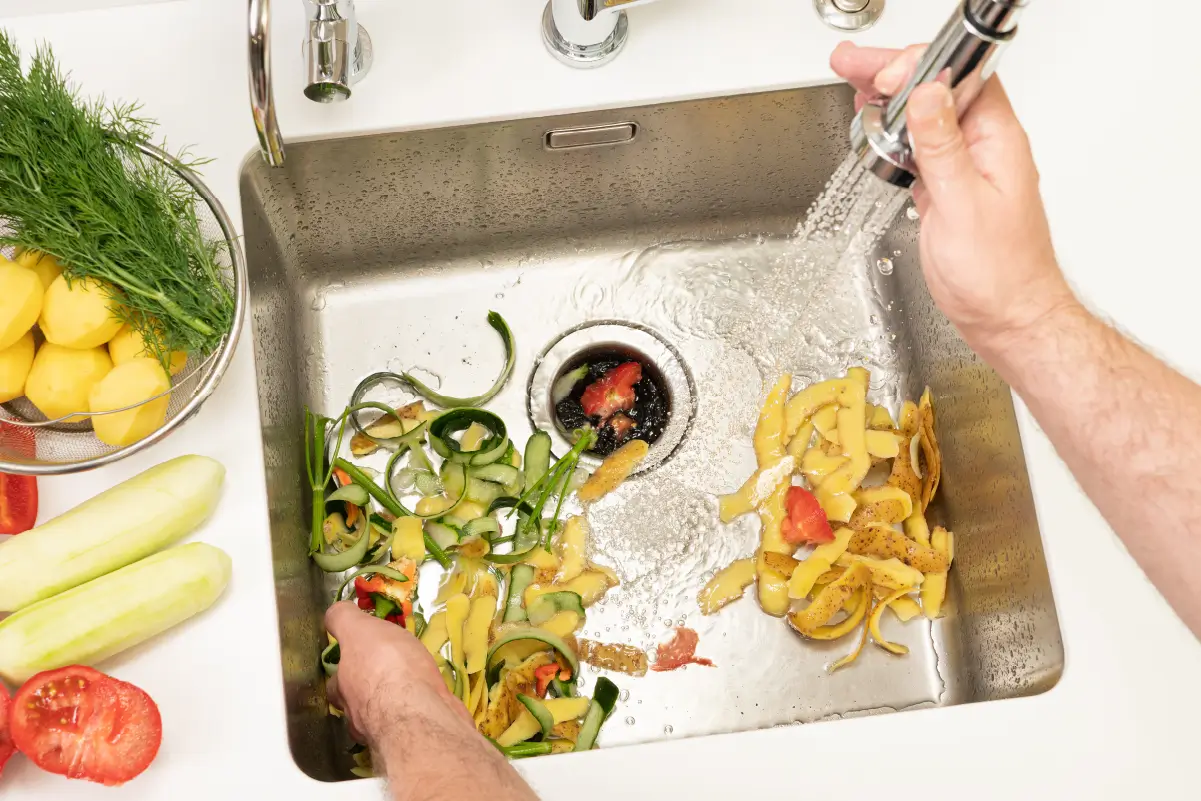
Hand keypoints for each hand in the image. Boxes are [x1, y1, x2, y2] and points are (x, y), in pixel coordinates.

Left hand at [324, 601, 471, 748]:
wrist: (420, 712)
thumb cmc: (387, 666)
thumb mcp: (359, 630)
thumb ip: (343, 619)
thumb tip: (334, 612)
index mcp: (342, 688)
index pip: (335, 679)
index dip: (345, 666)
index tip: (358, 656)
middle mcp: (358, 714)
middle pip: (357, 701)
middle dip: (366, 689)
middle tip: (386, 670)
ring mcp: (387, 730)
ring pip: (385, 713)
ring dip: (394, 701)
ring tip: (413, 682)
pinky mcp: (417, 733)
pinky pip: (415, 718)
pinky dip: (419, 708)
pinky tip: (431, 699)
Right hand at [830, 43, 1076, 352]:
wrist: (1007, 318)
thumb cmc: (1000, 275)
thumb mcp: (965, 205)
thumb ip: (943, 147)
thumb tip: (927, 94)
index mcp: (997, 142)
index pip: (961, 79)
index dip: (921, 68)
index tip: (885, 76)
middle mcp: (981, 148)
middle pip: (937, 91)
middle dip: (895, 72)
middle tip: (854, 63)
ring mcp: (963, 167)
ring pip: (924, 116)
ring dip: (890, 99)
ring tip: (855, 81)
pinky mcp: (945, 189)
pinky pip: (918, 147)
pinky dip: (892, 133)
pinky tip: (874, 125)